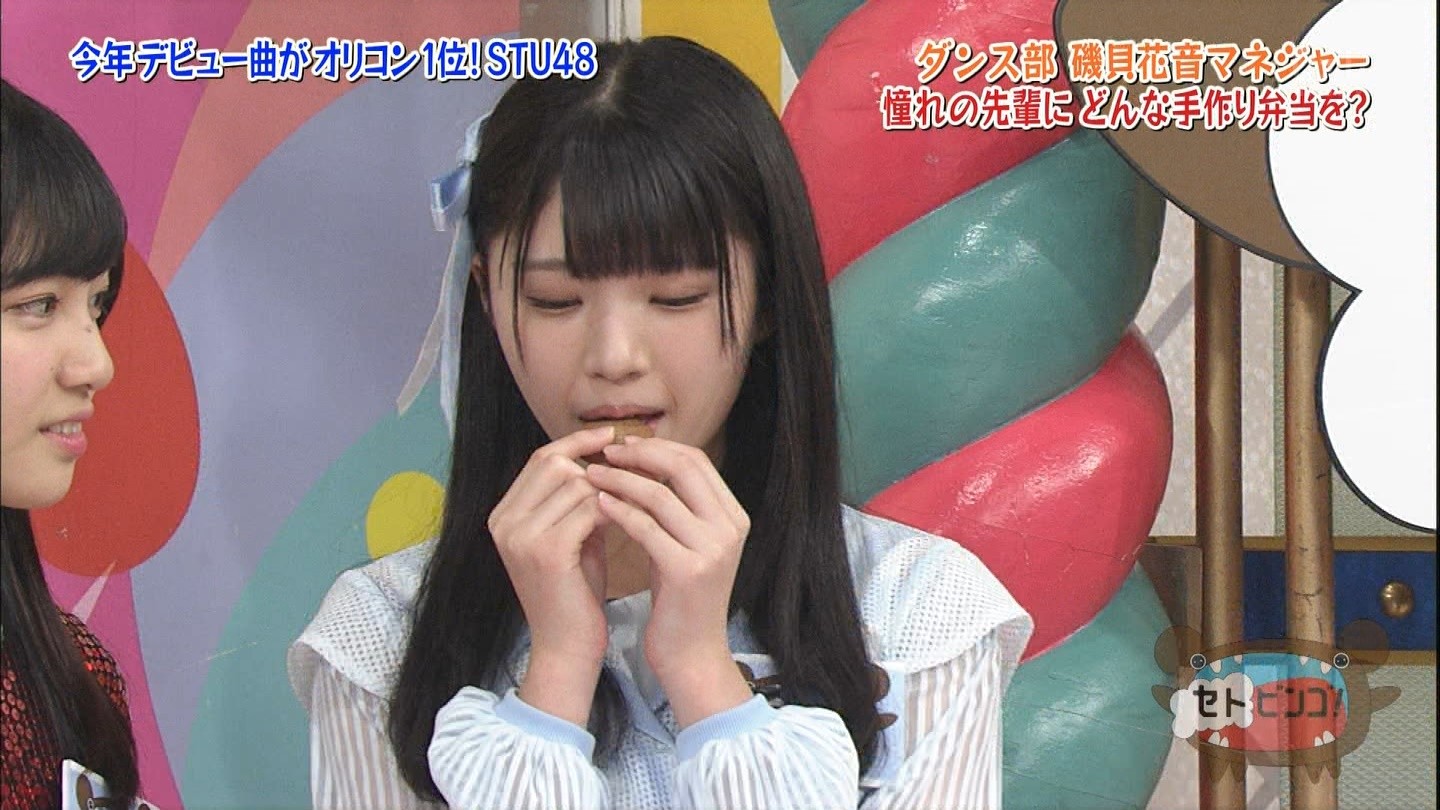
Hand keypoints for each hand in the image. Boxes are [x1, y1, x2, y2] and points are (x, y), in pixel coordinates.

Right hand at [489, 425, 615, 724]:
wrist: (567, 649)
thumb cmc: (576, 595)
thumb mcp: (572, 539)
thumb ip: (579, 502)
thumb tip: (605, 459)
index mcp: (504, 516)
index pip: (541, 459)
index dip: (577, 442)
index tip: (614, 436)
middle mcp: (504, 522)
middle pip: (554, 463)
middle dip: (598, 460)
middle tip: (634, 464)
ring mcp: (521, 536)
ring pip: (575, 483)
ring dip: (611, 487)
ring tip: (637, 496)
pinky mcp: (546, 551)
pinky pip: (588, 509)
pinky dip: (615, 509)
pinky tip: (633, 519)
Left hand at [586, 437, 753, 726]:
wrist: (691, 654)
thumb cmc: (679, 598)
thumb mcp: (684, 543)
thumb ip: (674, 507)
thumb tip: (640, 462)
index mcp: (733, 515)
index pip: (696, 460)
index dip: (657, 447)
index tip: (622, 446)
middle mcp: (729, 527)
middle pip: (683, 466)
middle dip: (639, 454)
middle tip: (604, 453)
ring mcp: (713, 549)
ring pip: (660, 494)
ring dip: (620, 480)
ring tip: (590, 476)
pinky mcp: (688, 570)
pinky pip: (646, 527)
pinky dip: (619, 511)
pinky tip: (597, 505)